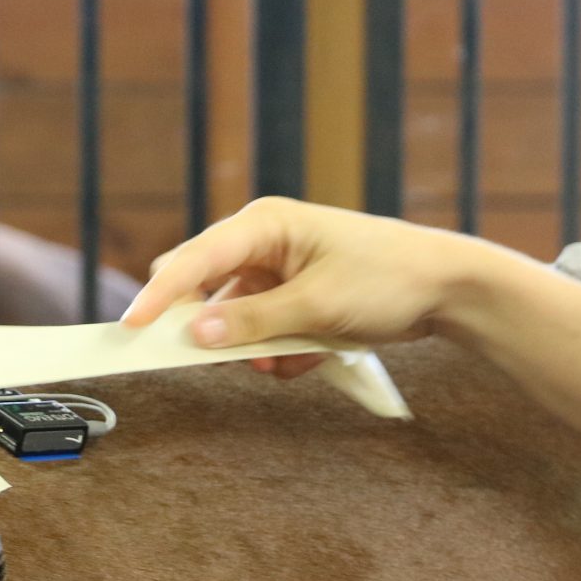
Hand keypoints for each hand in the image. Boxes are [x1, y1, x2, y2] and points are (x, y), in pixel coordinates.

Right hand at [120, 196, 495, 378]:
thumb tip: (197, 335)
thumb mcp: (317, 306)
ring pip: (236, 319)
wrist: (449, 289)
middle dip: (215, 328)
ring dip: (257, 347)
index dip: (159, 296)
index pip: (194, 259)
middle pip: (205, 287)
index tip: (131, 329)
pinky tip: (316, 354)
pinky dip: (283, 350)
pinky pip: (264, 330)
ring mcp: (280, 269)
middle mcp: (265, 240)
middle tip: (229, 355)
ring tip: (294, 357)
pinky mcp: (295, 296)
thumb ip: (252, 322)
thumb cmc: (388, 279)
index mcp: (265, 224)